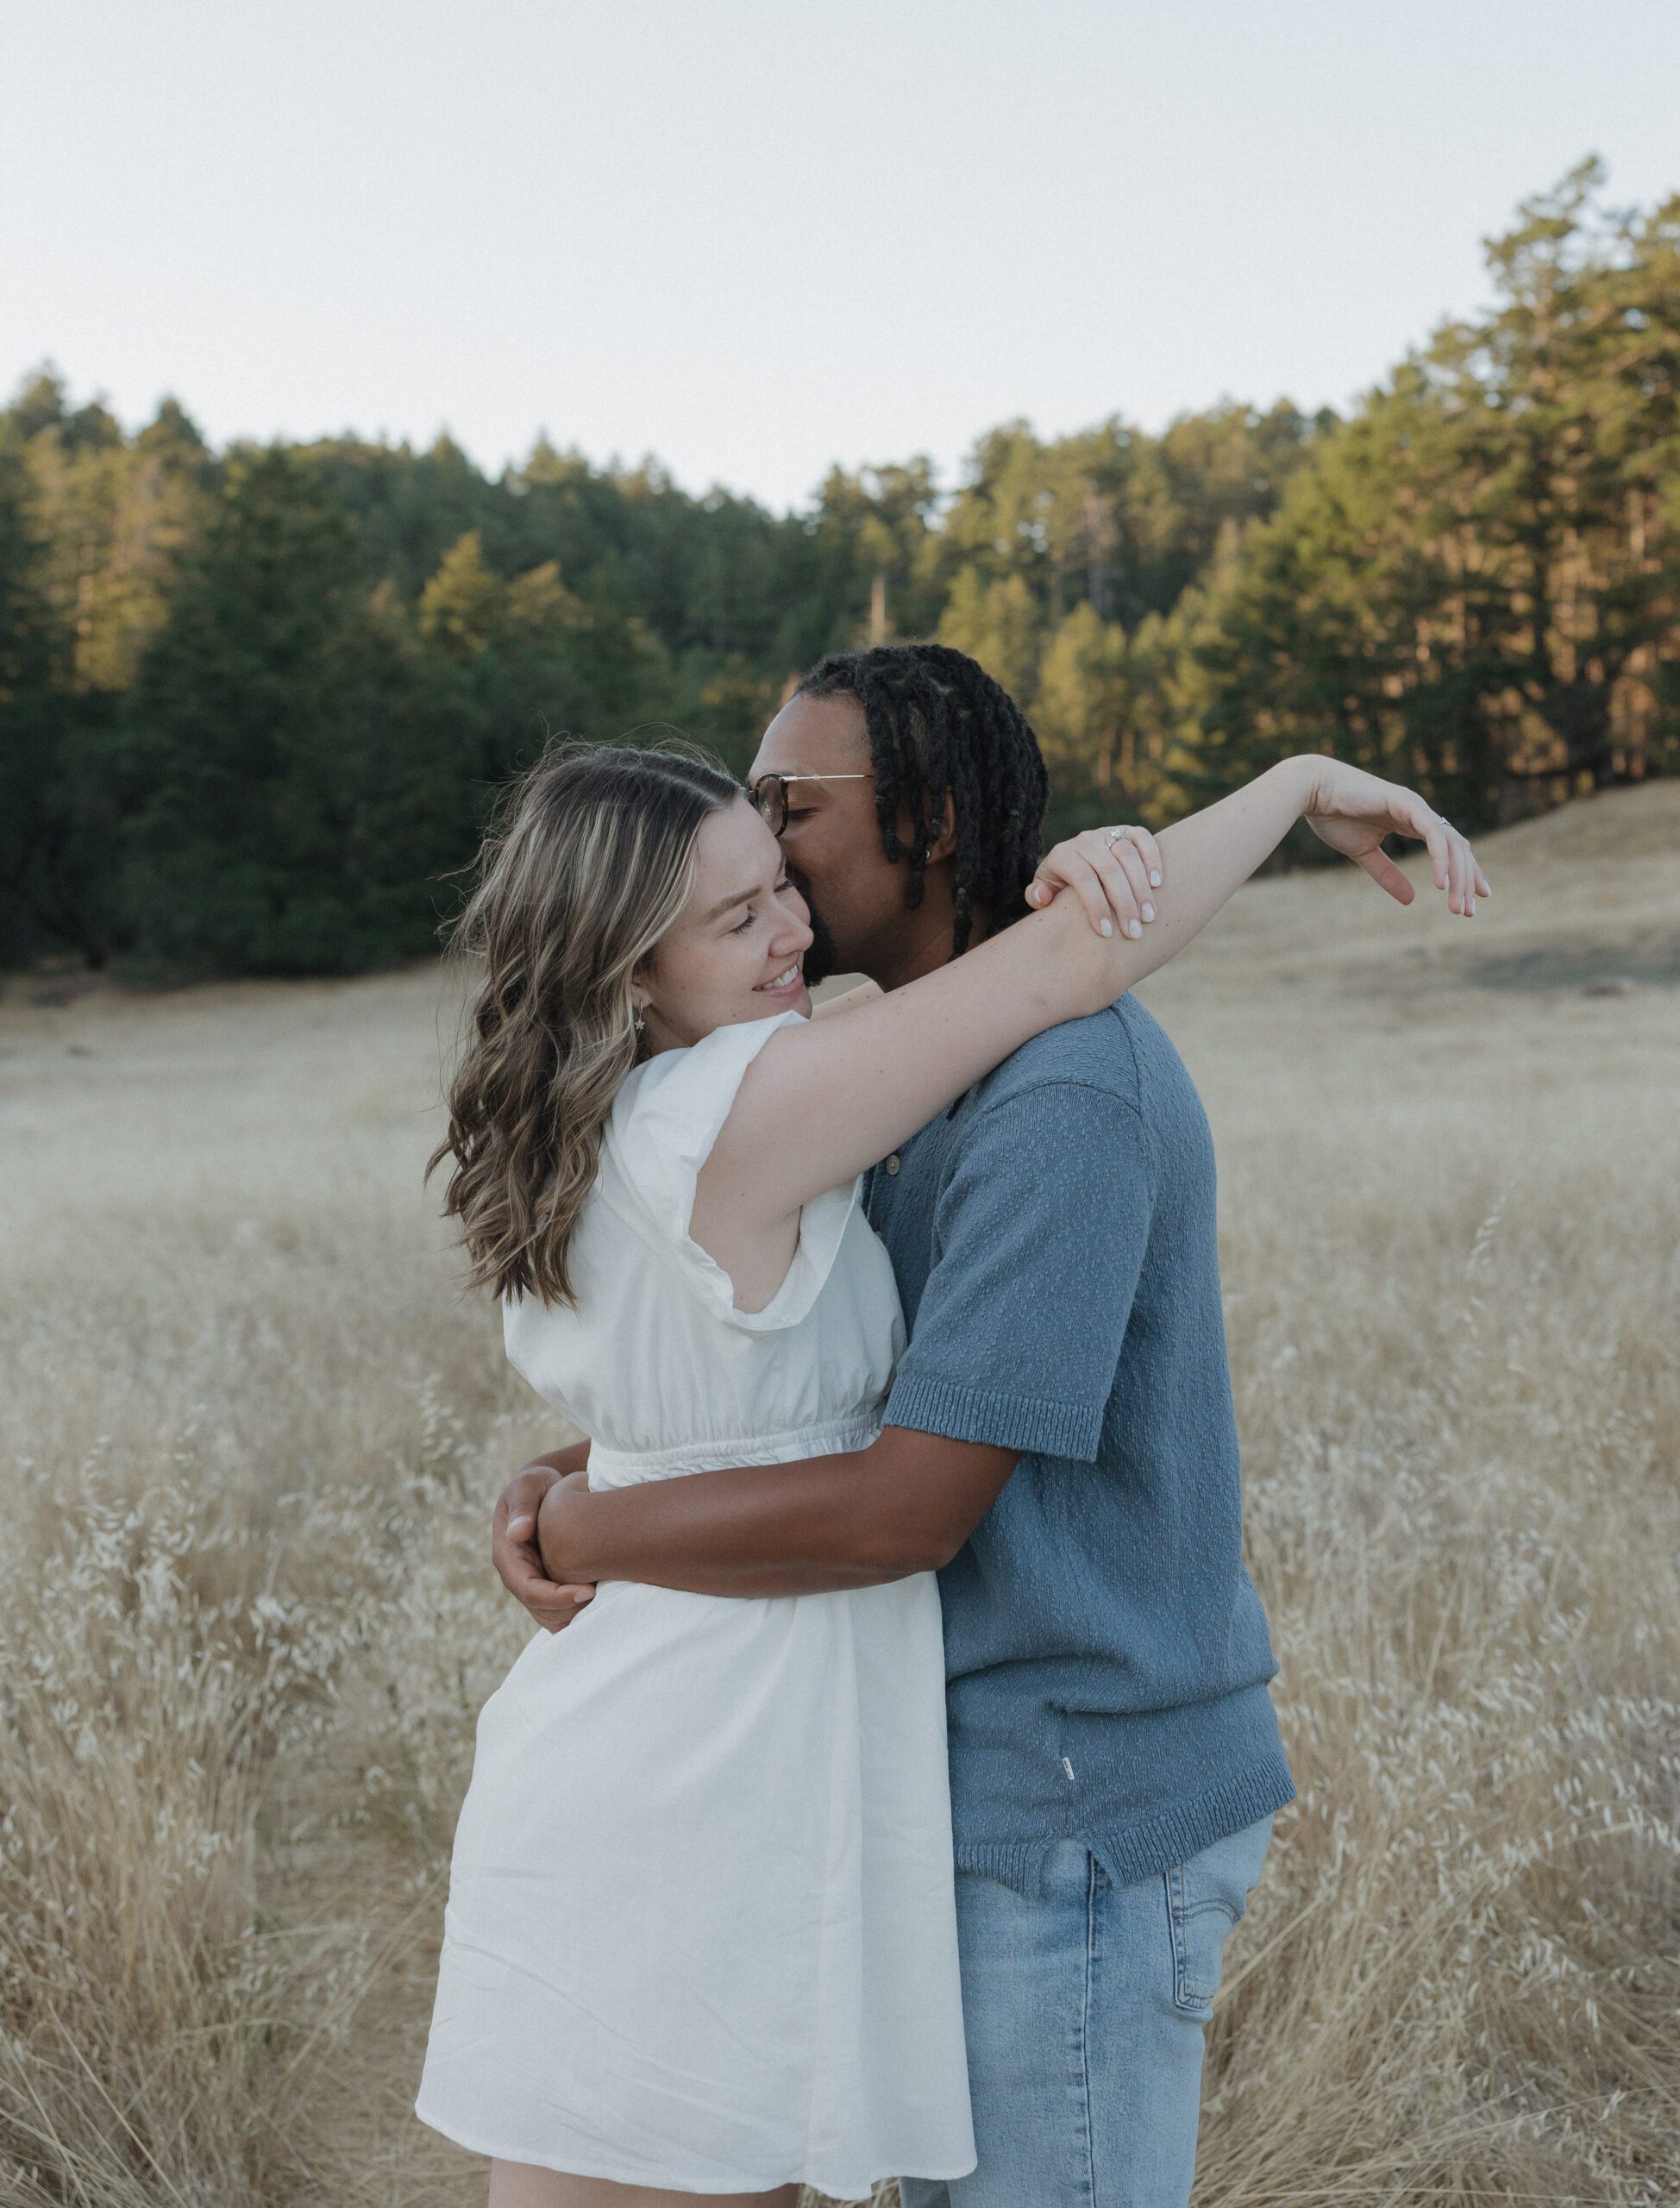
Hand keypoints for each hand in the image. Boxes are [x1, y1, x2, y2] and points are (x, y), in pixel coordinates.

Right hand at [493, 1461, 595, 1632]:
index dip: (557, 1597)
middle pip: (541, 1611)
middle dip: (572, 1609)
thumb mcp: (529, 1484)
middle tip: (606, 1597)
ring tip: (607, 1599)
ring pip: (552, 1617)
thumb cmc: (538, 1485)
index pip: (528, 1590)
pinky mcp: (548, 1586)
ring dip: (577, 1615)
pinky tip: (605, 1599)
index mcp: (507, 1557)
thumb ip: (523, 1505)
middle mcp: (517, 1576)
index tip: (589, 1591)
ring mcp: (533, 1583)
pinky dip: (580, 1612)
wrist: (546, 1490)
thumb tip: (516, 1533)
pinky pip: (562, 1612)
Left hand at [1024, 823, 1164, 937]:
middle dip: (1124, 904)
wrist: (1076, 861)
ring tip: (1149, 916)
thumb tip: (1043, 897)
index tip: (1105, 933)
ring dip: (1141, 887)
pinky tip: (1157, 884)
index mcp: (1062, 855)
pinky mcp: (1127, 830)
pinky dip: (1152, 858)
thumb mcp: (1045, 892)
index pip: (1083, 878)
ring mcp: (1107, 833)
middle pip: (1109, 869)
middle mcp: (1084, 840)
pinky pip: (1143, 838)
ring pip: (1128, 855)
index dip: (1096, 906)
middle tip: (1134, 932)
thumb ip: (1037, 896)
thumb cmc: (1060, 887)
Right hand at [1296, 759, 1490, 915]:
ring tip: (1456, 905)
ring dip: (1458, 877)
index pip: (1449, 849)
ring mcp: (1416, 806)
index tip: (1472, 901)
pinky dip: (1440, 859)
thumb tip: (1411, 900)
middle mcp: (1420, 813)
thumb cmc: (1333, 817)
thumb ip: (1387, 874)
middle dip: (1466, 882)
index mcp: (1413, 822)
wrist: (1312, 792)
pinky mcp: (1406, 803)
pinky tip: (1441, 883)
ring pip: (1451, 844)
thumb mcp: (1364, 854)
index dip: (1464, 874)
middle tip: (1469, 913)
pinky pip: (1433, 834)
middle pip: (1457, 849)